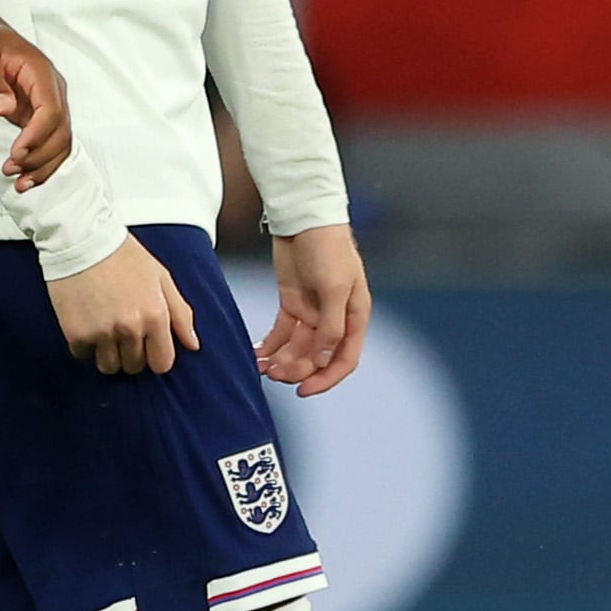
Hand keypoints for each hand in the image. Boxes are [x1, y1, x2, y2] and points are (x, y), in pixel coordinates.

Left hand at [0, 19, 69, 185]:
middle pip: (60, 131)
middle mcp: (49, 88)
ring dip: (43, 165)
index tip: (17, 152)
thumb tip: (5, 106)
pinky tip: (26, 176)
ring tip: (19, 181)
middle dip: (39, 156)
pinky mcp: (35, 114)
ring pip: (59, 142)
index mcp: (39, 71)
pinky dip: (40, 162)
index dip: (37, 136)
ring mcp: (45, 102)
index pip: (51, 110)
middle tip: (12, 170)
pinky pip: (47, 143)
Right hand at [49, 234, 198, 376]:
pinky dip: (84, 345)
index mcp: (155, 315)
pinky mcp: (76, 334)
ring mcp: (102, 333)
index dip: (155, 357)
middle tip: (122, 330)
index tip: (147, 347)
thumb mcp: (160, 277)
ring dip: (107, 353)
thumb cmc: (122, 255)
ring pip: (109, 366)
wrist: (80, 239)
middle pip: (135, 366)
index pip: (162, 362)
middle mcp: (131, 328)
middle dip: (131, 354)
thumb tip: (193, 344)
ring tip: (103, 329)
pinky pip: (83, 355)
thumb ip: (180, 313)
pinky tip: (86, 322)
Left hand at [255, 222, 368, 394]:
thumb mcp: (334, 288)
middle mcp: (335, 319)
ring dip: (281, 361)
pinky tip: (256, 356)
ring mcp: (312, 312)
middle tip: (274, 374)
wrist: (305, 219)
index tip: (304, 391)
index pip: (344, 359)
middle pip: (317, 358)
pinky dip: (270, 346)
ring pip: (297, 349)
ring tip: (262, 367)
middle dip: (297, 370)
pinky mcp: (292, 304)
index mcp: (354, 317)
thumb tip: (322, 360)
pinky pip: (281, 334)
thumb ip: (330, 326)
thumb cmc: (328, 249)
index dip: (326, 379)